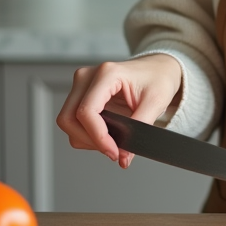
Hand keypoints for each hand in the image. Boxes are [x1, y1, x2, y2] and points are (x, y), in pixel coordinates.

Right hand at [55, 53, 182, 167]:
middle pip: (69, 118)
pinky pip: (73, 121)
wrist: (157, 68)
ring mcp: (81, 84)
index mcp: (107, 73)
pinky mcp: (81, 94)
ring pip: (68, 122)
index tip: (115, 152)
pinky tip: (106, 134)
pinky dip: (87, 134)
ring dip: (87, 139)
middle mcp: (88, 76)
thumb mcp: (156, 102)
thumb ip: (140, 129)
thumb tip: (124, 157)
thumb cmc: (157, 79)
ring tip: (112, 142)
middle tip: (113, 151)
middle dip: (90, 140)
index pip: (86, 111)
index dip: (98, 137)